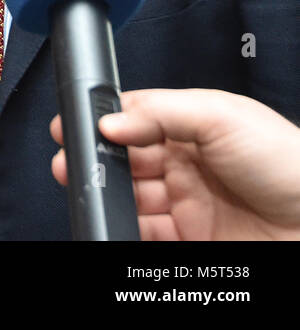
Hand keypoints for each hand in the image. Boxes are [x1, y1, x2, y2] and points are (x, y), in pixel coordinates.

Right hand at [51, 88, 299, 240]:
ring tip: (90, 190)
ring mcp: (187, 203)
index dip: (104, 120)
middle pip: (126, 158)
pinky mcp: (190, 238)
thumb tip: (111, 121)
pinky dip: (122, 226)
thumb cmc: (287, 162)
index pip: (136, 117)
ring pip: (129, 196)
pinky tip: (113, 217)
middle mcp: (187, 164)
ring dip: (105, 192)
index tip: (74, 124)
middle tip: (72, 161)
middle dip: (95, 158)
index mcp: (193, 126)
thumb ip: (161, 111)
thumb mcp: (222, 115)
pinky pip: (144, 232)